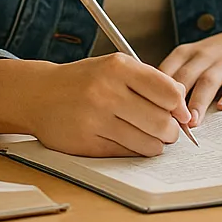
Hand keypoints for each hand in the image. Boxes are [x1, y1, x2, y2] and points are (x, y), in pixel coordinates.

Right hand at [0, 55, 192, 157]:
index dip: (180, 107)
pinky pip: (127, 154)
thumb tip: (183, 105)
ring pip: (148, 144)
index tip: (181, 113)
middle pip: (162, 122)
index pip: (169, 92)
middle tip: (166, 130)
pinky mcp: (86, 143)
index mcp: (117, 68)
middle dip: (171, 131)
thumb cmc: (84, 81)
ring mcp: (95, 119)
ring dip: (155, 145)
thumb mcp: (114, 67)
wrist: (38, 94)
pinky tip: (128, 141)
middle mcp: (106, 91)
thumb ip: (150, 81)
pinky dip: (135, 151)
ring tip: (147, 136)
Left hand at [160, 21, 221, 123]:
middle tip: (168, 125)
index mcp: (185, 54)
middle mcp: (204, 55)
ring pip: (209, 80)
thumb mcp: (193, 63)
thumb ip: (176, 82)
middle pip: (185, 78)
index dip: (156, 93)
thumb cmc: (218, 59)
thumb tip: (151, 110)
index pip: (165, 72)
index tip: (150, 114)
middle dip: (175, 102)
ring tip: (192, 122)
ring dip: (199, 101)